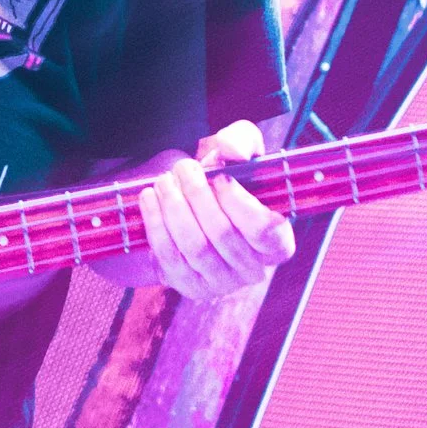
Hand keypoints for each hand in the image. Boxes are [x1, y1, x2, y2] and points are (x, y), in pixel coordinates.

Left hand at [128, 121, 297, 299]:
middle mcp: (253, 269)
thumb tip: (231, 152)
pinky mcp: (189, 287)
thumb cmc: (222, 177)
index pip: (266, 231)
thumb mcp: (237, 151)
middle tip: (183, 168)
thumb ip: (241, 141)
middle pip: (223, 233)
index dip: (239, 202)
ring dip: (174, 207)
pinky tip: (150, 199)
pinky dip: (156, 224)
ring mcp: (221, 283)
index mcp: (276, 242)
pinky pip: (169, 257)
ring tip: (164, 181)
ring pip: (195, 246)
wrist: (189, 204)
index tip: (219, 176)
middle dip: (197, 195)